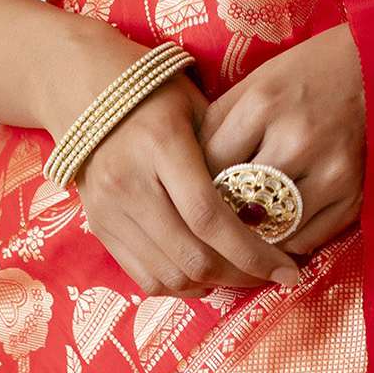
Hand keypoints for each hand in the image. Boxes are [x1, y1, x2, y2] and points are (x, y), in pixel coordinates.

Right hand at [43, 20, 302, 300]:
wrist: (86, 88)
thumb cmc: (156, 92)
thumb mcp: (197, 107)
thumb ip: (226, 156)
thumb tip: (268, 208)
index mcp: (161, 145)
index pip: (209, 217)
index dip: (252, 252)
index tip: (288, 269)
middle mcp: (130, 183)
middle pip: (192, 256)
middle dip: (240, 275)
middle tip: (271, 273)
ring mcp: (109, 210)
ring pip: (171, 275)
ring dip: (213, 283)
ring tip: (242, 272)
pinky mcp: (99, 227)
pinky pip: (145, 277)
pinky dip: (181, 284)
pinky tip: (205, 272)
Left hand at [196, 23, 365, 260]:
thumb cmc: (308, 72)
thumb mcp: (257, 81)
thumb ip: (220, 124)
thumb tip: (187, 173)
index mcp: (264, 104)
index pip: (209, 167)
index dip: (195, 184)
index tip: (191, 191)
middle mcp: (297, 140)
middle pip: (237, 204)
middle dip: (220, 217)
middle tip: (210, 222)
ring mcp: (330, 171)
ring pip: (270, 231)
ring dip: (253, 236)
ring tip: (243, 229)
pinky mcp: (355, 195)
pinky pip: (307, 240)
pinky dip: (287, 239)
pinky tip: (279, 227)